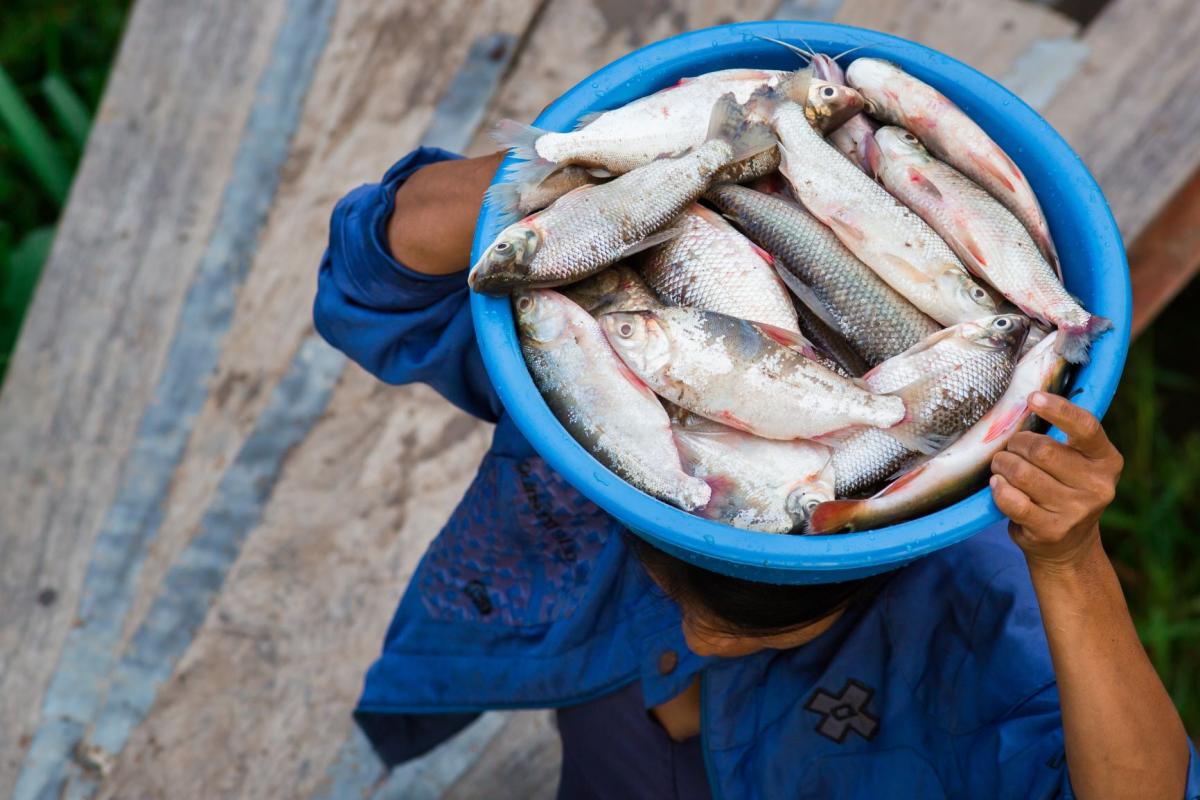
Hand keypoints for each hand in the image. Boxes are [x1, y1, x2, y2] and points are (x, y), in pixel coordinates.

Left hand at [989, 392, 1123, 570]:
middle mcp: (1097, 486)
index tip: (1032, 398)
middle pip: (1041, 449)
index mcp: (1107, 461)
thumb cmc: (1065, 490)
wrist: (1069, 546)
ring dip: (1003, 465)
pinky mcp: (1051, 530)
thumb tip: (1024, 407)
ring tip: (1001, 467)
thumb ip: (1061, 439)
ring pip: (1022, 473)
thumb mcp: (1077, 463)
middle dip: (1016, 444)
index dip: (1058, 409)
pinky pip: (1012, 500)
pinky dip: (998, 488)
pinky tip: (998, 485)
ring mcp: (1075, 511)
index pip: (1086, 427)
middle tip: (1010, 448)